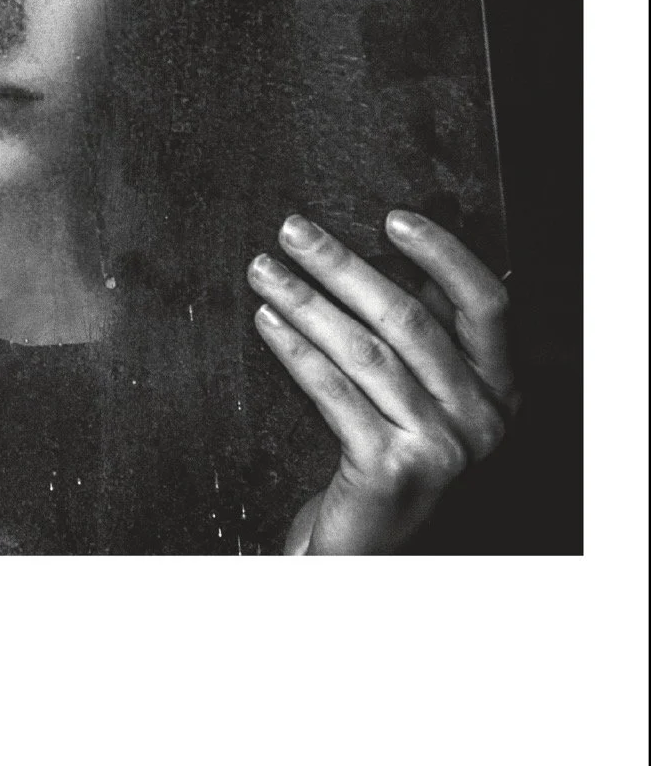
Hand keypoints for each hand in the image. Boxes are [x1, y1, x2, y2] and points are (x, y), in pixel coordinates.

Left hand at [247, 211, 517, 553]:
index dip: (443, 253)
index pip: (486, 304)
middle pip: (410, 319)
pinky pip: (335, 393)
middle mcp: (482, 419)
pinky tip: (268, 323)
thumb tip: (391, 246)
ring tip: (264, 272)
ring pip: (365, 351)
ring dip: (306, 302)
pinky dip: (296, 351)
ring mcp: (440, 448)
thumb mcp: (426, 394)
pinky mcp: (391, 470)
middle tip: (293, 231)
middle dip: (343, 265)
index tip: (392, 218)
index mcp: (500, 389)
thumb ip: (425, 333)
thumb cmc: (391, 456)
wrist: (370, 548)